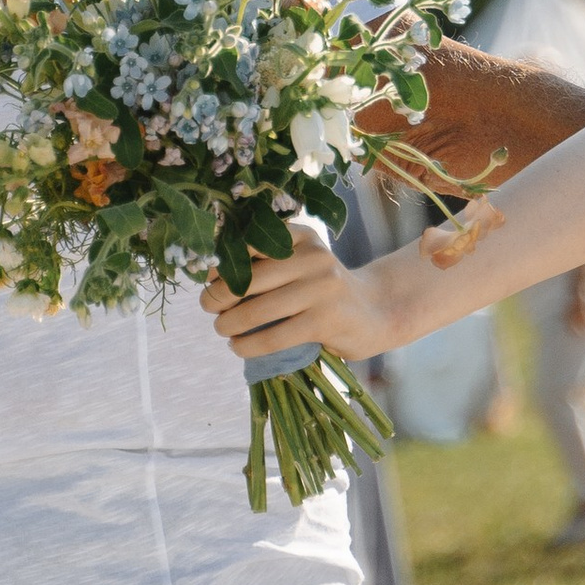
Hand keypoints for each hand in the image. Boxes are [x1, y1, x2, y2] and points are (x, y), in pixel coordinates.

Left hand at [204, 219, 393, 365]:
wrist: (375, 312)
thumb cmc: (322, 289)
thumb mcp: (301, 264)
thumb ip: (265, 263)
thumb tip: (210, 277)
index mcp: (302, 237)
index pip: (248, 244)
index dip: (221, 264)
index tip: (209, 279)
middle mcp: (313, 257)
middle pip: (248, 278)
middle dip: (218, 296)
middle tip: (210, 309)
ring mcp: (322, 288)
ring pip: (257, 310)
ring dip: (228, 324)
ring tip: (222, 329)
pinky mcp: (325, 321)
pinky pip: (273, 336)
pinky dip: (248, 345)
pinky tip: (238, 347)